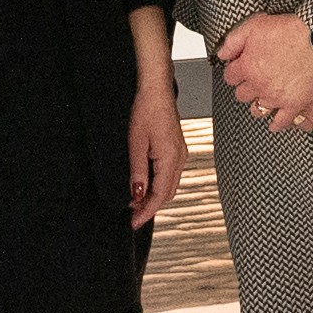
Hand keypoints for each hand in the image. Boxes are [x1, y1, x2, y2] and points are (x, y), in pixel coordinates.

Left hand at [127, 80, 185, 226]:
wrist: (156, 90)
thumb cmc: (147, 110)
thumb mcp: (136, 143)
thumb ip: (137, 171)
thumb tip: (137, 195)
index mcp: (171, 159)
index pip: (160, 195)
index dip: (147, 212)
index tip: (134, 222)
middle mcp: (180, 159)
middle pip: (168, 194)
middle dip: (151, 207)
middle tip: (132, 216)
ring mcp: (180, 153)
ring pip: (170, 185)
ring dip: (155, 197)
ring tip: (136, 202)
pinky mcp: (177, 149)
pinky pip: (170, 175)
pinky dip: (159, 185)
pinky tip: (146, 184)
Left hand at [217, 13, 312, 130]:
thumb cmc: (289, 30)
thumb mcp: (253, 26)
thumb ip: (233, 41)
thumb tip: (222, 53)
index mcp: (248, 67)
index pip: (230, 77)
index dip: (233, 71)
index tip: (238, 69)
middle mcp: (260, 85)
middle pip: (242, 94)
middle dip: (244, 87)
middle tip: (250, 81)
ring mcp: (277, 97)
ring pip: (258, 110)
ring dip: (257, 104)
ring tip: (261, 98)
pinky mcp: (294, 104)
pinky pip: (282, 121)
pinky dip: (276, 124)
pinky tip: (274, 123)